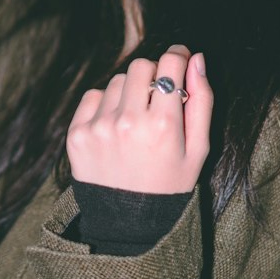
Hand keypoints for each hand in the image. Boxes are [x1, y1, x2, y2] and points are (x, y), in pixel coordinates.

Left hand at [66, 45, 211, 194]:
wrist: (130, 222)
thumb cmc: (171, 183)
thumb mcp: (199, 149)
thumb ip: (202, 101)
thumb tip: (196, 59)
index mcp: (163, 126)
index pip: (169, 65)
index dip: (177, 56)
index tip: (179, 58)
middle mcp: (128, 122)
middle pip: (141, 66)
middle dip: (153, 74)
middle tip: (158, 96)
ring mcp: (99, 128)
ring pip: (118, 81)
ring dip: (130, 92)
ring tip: (137, 119)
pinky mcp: (77, 134)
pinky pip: (93, 96)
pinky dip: (106, 104)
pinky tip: (116, 127)